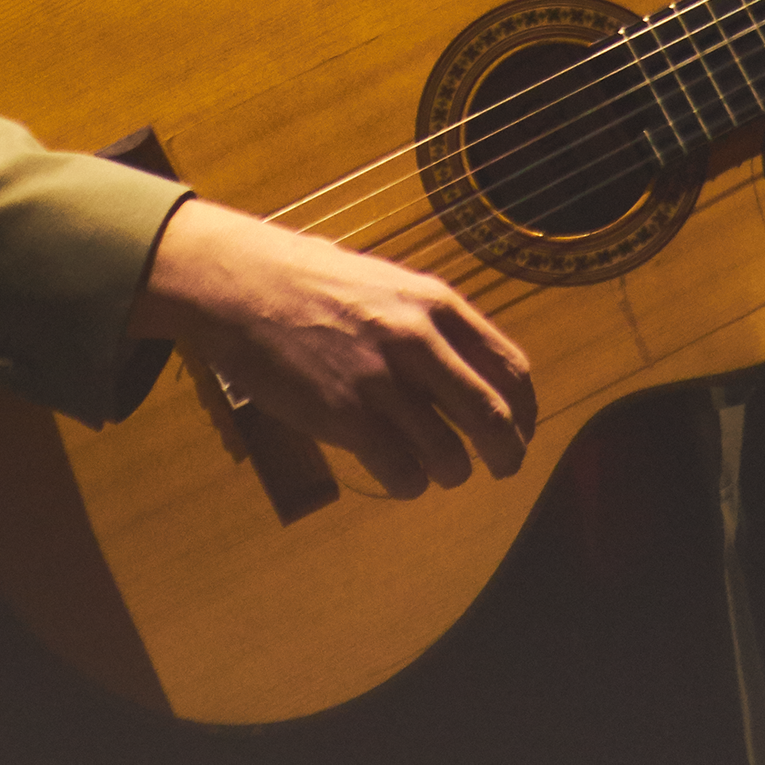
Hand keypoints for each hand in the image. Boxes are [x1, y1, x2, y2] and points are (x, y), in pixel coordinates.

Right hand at [128, 200, 536, 498]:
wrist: (239, 283)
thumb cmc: (310, 281)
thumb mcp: (386, 284)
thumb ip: (430, 324)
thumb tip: (472, 373)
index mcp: (435, 303)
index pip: (511, 368)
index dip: (526, 409)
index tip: (524, 427)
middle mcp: (417, 340)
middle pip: (493, 417)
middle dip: (507, 452)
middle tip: (504, 467)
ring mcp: (380, 380)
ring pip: (450, 454)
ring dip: (451, 472)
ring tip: (439, 470)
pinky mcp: (343, 415)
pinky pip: (401, 472)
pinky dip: (409, 483)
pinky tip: (400, 474)